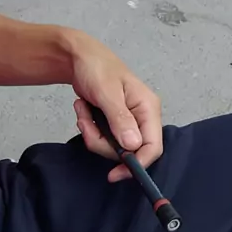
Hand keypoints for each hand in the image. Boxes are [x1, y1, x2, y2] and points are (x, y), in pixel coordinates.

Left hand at [69, 33, 162, 182]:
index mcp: (148, 108)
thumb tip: (133, 147)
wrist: (78, 57)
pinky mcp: (116, 123)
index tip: (114, 173)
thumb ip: (120, 120)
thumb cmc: (96, 68)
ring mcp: (129, 121)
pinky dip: (90, 129)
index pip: (152, 147)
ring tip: (83, 111)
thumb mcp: (107, 93)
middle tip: (86, 124)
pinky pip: (105, 139)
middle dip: (103, 143)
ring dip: (93, 134)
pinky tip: (84, 111)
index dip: (137, 164)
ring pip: (114, 147)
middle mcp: (143, 117)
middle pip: (129, 151)